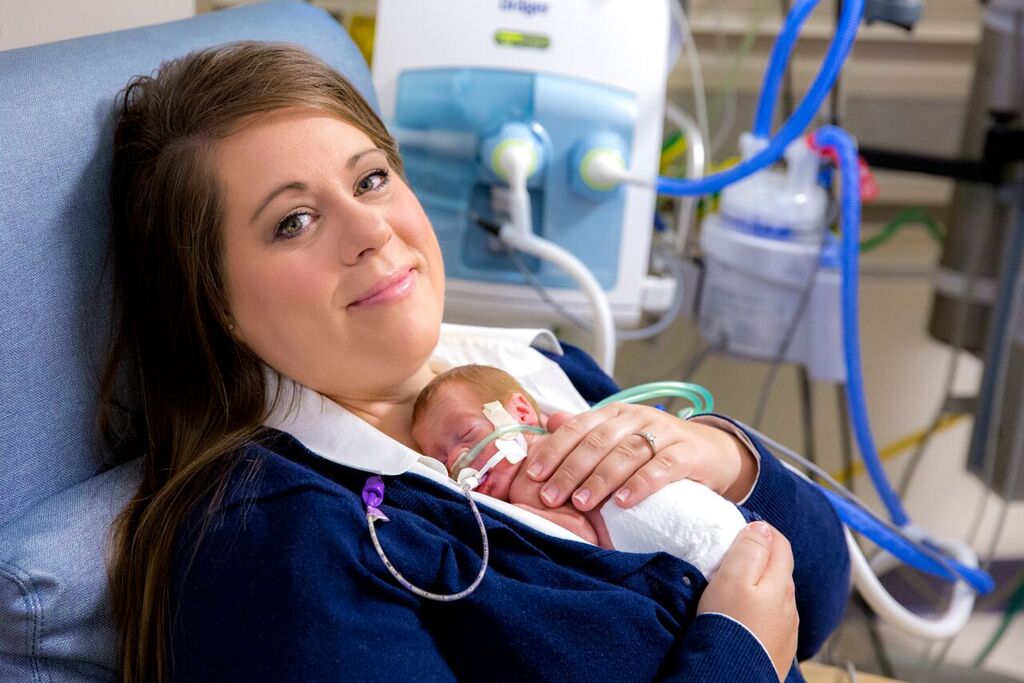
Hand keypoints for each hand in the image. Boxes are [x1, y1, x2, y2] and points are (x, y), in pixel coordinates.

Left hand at [518, 402, 756, 510]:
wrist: (712, 452)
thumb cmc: (656, 449)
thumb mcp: (619, 438)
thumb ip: (585, 433)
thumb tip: (549, 422)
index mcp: (614, 413)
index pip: (578, 427)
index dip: (554, 450)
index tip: (533, 475)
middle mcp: (636, 418)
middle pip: (598, 441)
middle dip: (570, 469)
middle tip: (551, 496)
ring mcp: (663, 433)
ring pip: (626, 453)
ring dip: (600, 479)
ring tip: (581, 502)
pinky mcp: (687, 452)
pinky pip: (662, 467)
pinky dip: (641, 484)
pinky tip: (623, 502)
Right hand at [697, 522, 798, 681]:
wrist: (733, 676)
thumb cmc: (730, 627)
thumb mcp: (733, 577)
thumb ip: (749, 549)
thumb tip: (761, 527)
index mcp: (781, 582)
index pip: (780, 543)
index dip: (761, 530)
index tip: (740, 529)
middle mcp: (789, 604)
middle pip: (779, 568)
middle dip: (760, 556)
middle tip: (732, 556)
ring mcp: (786, 628)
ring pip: (776, 595)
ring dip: (760, 585)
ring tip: (734, 588)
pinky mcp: (777, 646)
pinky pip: (771, 618)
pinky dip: (759, 609)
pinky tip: (742, 616)